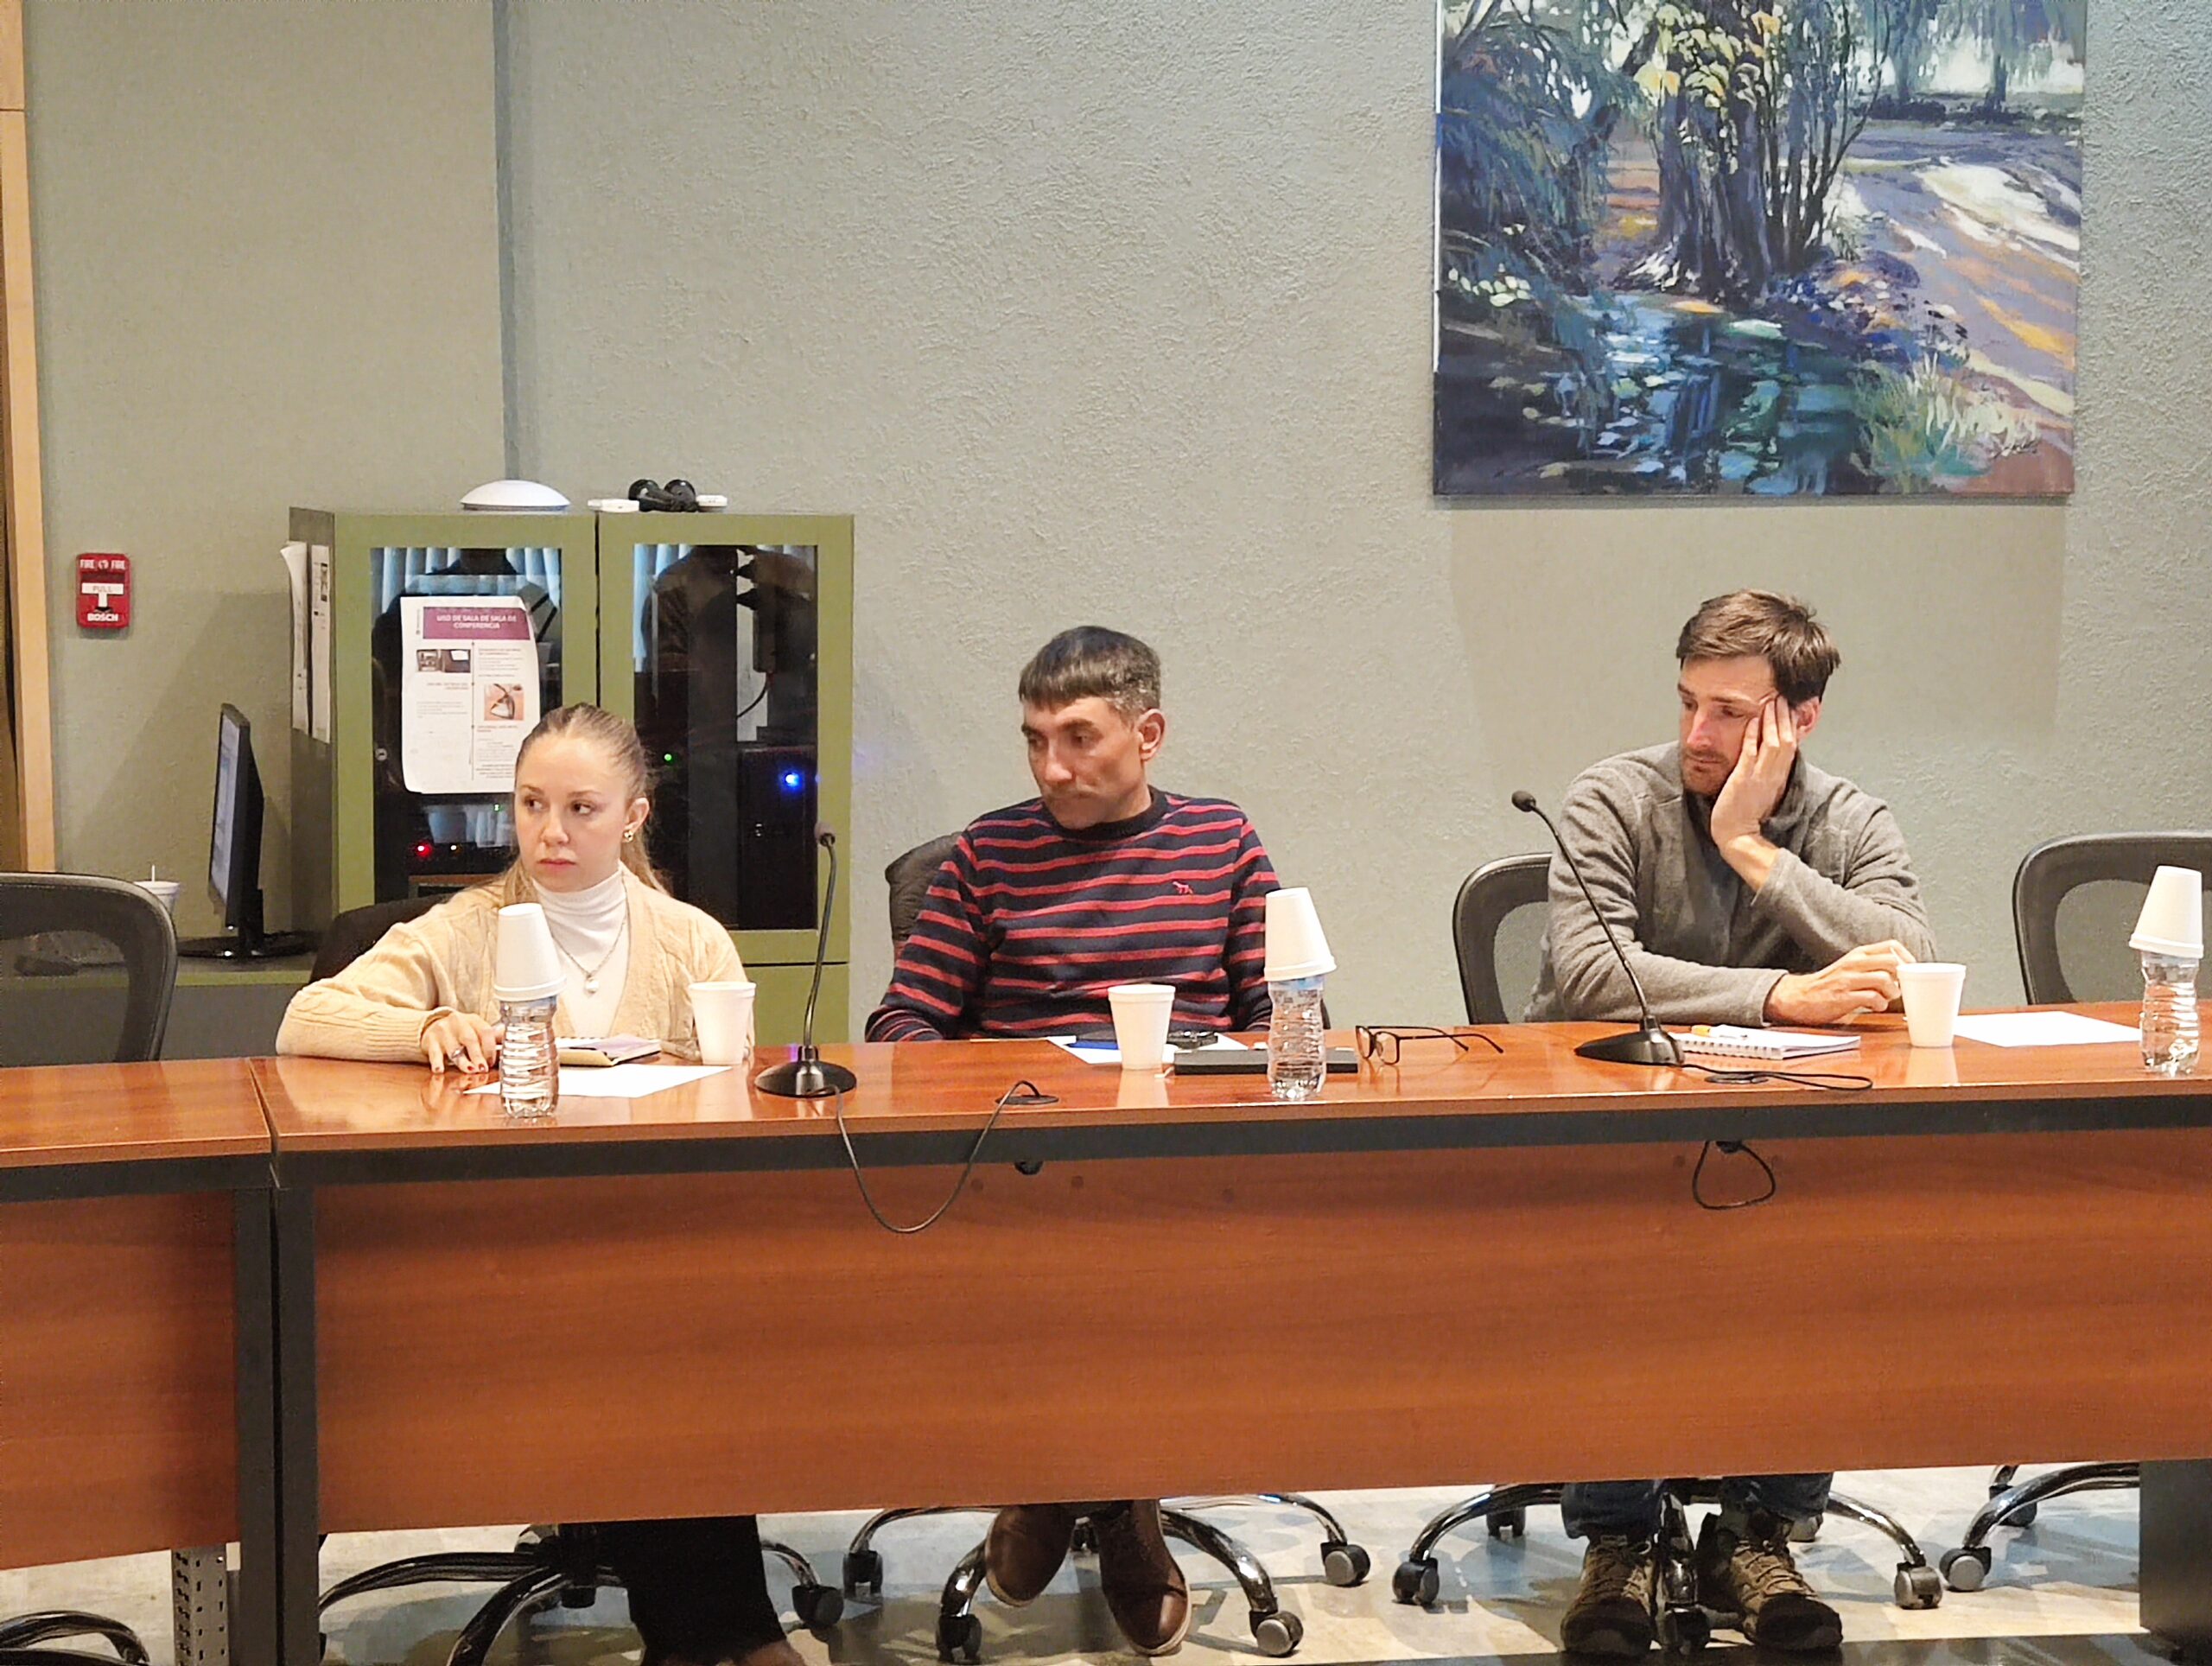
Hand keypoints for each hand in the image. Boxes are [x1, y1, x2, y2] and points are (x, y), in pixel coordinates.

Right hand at [422, 1012, 501, 1072]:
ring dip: (462, 1061)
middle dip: (478, 1056)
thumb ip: (493, 1037)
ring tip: (468, 1070)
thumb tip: (512, 1043)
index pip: (485, 1031)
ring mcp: (443, 1031)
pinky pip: (434, 1053)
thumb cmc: (459, 1031)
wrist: (432, 1026)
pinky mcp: (430, 1040)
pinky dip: (437, 1062)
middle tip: (482, 1068)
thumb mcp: (476, 1030)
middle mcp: (458, 1022)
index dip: (490, 1048)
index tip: (492, 1061)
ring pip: (454, 1048)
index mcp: (473, 1019)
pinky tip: (440, 1070)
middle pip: (470, 1039)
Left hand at [1709, 697, 1798, 851]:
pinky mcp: (1743, 779)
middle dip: (1785, 717)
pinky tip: (1753, 720)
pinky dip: (1753, 735)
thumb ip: (1769, 773)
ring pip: (1773, 743)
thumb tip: (1771, 756)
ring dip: (1772, 720)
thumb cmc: (1745, 814)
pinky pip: (1750, 753)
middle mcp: (1773, 775)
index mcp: (1779, 777)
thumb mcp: (1764, 790)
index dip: (1791, 726)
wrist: (1737, 835)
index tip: (1790, 708)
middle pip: (1786, 740)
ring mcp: (1759, 776)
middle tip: (1783, 696)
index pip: (1790, 746)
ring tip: (1771, 701)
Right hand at [1764, 940, 1919, 1024]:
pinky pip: (1872, 998)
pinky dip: (1879, 1004)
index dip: (1906, 959)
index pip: (1892, 946)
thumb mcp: (1850, 968)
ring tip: (1885, 998)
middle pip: (1892, 961)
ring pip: (1884, 979)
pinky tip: (1874, 1006)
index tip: (1908, 972)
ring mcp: (1848, 980)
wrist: (1798, 997)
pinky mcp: (1843, 997)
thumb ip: (1872, 967)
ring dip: (1891, 993)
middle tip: (1897, 987)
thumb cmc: (1828, 985)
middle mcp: (1854, 963)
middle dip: (1901, 977)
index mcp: (1858, 954)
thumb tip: (1901, 974)